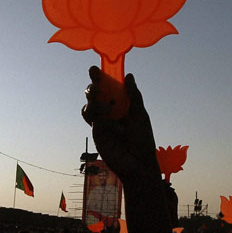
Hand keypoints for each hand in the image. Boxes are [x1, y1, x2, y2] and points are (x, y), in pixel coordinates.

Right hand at [81, 66, 161, 189]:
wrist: (137, 163)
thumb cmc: (143, 139)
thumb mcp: (141, 115)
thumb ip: (134, 96)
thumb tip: (128, 76)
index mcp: (121, 103)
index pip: (109, 86)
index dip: (101, 77)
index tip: (95, 69)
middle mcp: (109, 110)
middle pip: (94, 94)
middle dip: (92, 87)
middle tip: (96, 86)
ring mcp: (102, 121)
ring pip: (89, 105)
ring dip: (94, 102)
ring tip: (107, 107)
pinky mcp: (96, 132)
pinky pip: (92, 119)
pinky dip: (102, 119)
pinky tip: (114, 126)